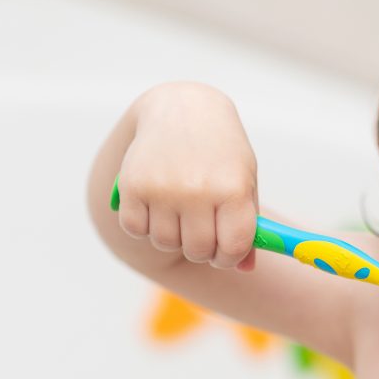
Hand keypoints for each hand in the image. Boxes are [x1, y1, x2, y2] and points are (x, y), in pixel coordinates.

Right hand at [113, 82, 258, 270]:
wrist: (182, 109)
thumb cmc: (220, 152)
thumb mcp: (244, 181)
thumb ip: (246, 226)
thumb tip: (244, 269)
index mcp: (233, 189)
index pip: (233, 248)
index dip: (229, 257)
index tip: (225, 251)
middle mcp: (197, 190)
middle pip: (198, 251)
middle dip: (202, 249)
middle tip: (201, 230)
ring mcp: (163, 188)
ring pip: (165, 242)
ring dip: (172, 234)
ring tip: (180, 209)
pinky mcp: (132, 186)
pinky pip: (136, 228)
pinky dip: (144, 223)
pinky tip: (157, 203)